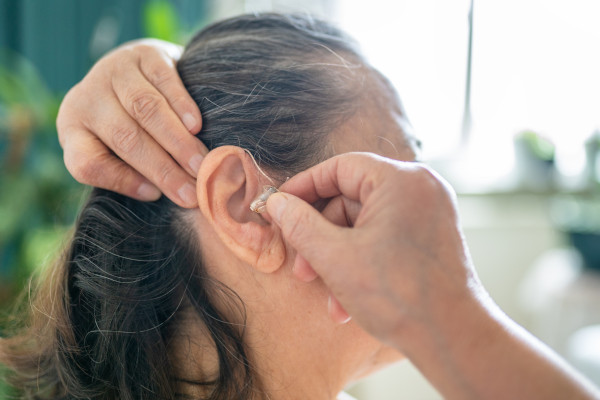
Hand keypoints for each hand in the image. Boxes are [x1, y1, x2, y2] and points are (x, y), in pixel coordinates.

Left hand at [56, 39, 206, 207]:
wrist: (138, 71)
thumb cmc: (131, 124)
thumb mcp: (115, 149)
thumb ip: (130, 172)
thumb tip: (163, 194)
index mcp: (73, 128)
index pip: (87, 163)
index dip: (121, 182)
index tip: (155, 196)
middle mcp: (87, 98)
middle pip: (125, 138)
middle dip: (163, 169)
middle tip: (192, 193)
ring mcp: (113, 71)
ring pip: (146, 110)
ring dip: (178, 142)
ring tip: (201, 165)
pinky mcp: (143, 53)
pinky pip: (164, 81)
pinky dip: (183, 106)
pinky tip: (197, 128)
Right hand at [267, 152, 599, 399]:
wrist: (455, 339)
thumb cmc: (401, 297)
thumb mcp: (335, 257)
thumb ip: (299, 225)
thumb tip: (277, 204)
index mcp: (401, 180)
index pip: (339, 168)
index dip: (303, 188)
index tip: (279, 207)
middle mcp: (420, 188)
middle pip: (350, 199)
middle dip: (320, 236)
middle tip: (301, 264)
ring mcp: (429, 212)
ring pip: (365, 223)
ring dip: (338, 257)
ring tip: (325, 292)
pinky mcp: (431, 235)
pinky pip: (385, 237)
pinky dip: (362, 262)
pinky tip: (346, 300)